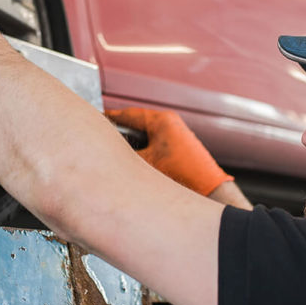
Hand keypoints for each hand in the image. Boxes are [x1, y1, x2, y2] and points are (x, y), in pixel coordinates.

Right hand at [106, 108, 232, 196]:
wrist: (209, 189)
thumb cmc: (182, 175)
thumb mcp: (145, 164)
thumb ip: (125, 154)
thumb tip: (109, 152)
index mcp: (161, 121)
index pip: (129, 114)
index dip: (110, 118)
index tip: (96, 119)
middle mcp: (170, 123)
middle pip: (137, 122)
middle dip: (120, 130)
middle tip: (102, 134)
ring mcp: (176, 133)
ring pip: (146, 133)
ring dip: (133, 140)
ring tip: (117, 148)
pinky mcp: (180, 144)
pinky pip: (155, 141)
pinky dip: (144, 147)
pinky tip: (135, 158)